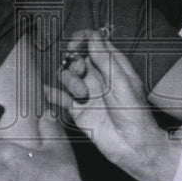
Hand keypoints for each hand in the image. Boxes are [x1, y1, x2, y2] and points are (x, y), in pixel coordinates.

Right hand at [47, 30, 180, 180]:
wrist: (132, 145)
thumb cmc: (134, 112)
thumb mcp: (121, 82)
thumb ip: (104, 59)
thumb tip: (93, 35)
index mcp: (113, 65)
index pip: (94, 42)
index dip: (82, 39)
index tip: (75, 45)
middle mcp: (98, 76)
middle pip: (76, 57)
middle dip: (74, 61)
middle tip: (80, 70)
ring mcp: (87, 92)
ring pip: (67, 75)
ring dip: (69, 80)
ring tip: (81, 94)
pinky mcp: (77, 109)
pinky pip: (60, 97)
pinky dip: (52, 93)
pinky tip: (47, 90)